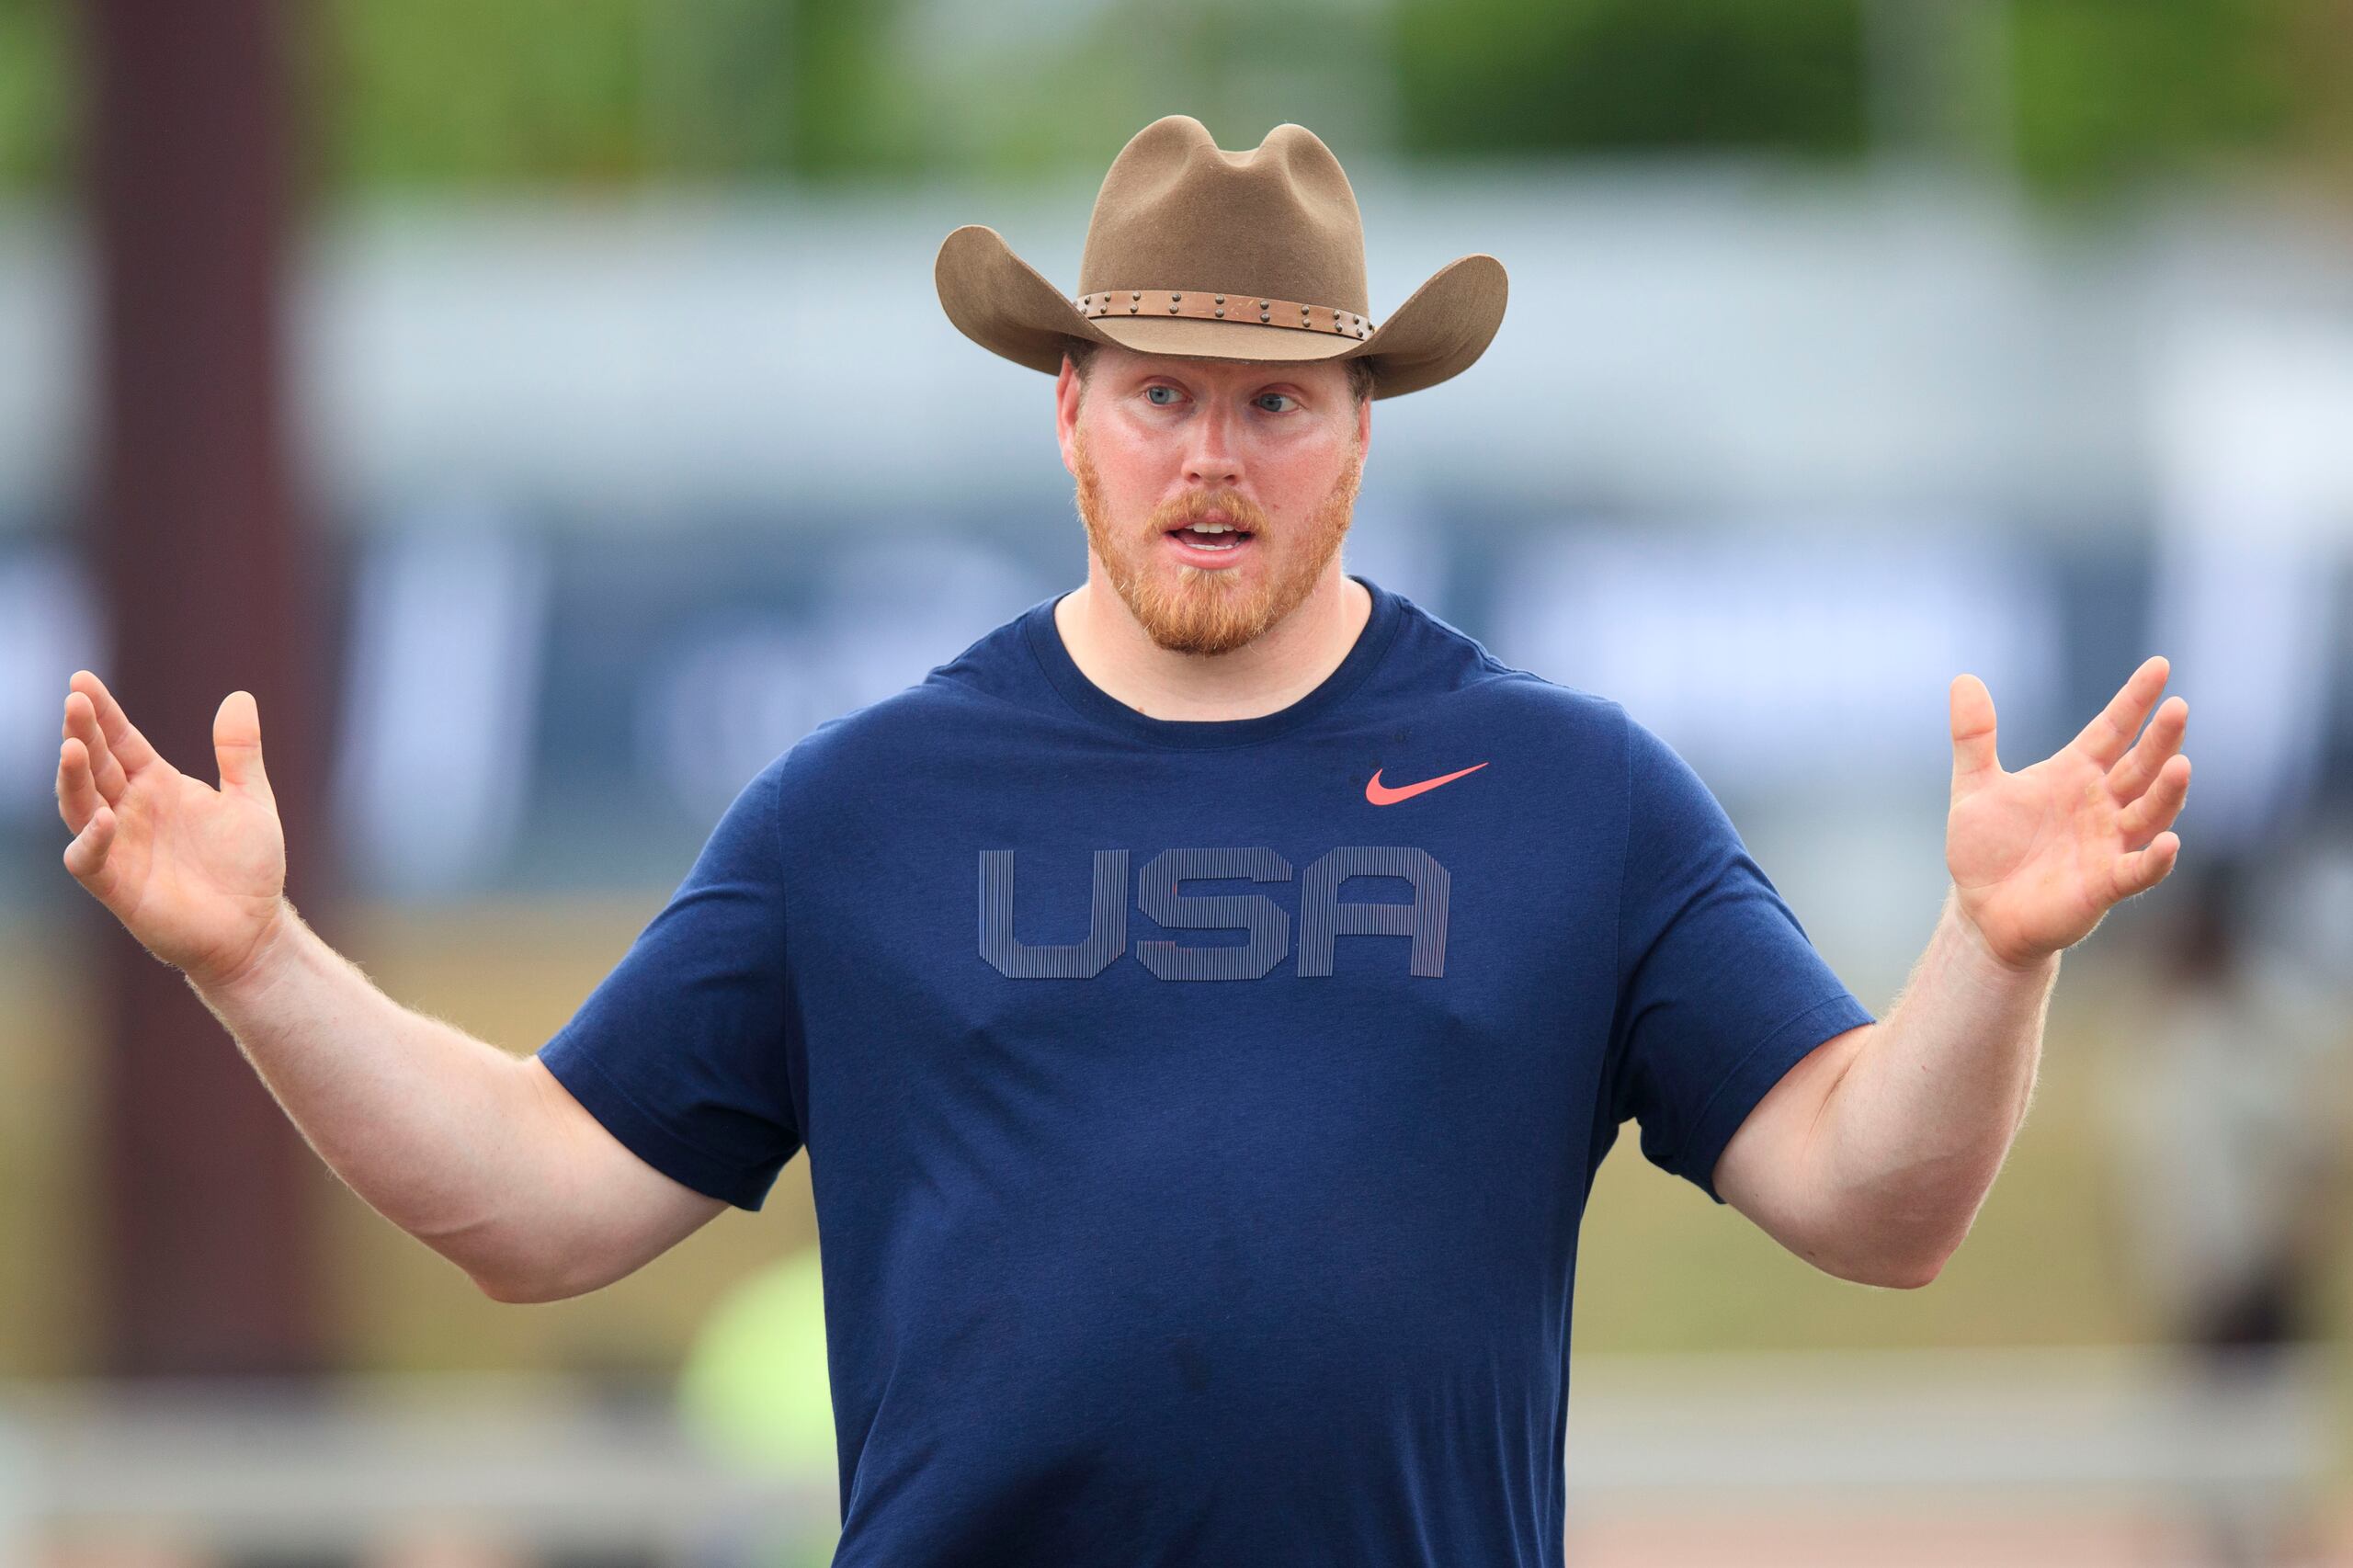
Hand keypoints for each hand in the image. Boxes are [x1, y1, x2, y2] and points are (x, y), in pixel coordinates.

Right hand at [56, 671, 289, 990]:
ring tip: (72, 746)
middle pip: (95, 765)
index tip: (82, 680)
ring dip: (72, 777)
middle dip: (81, 732)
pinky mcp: (116, 885)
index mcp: (158, 785)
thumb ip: (240, 752)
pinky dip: (90, 840)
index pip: (121, 741)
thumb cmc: (247, 867)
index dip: (102, 713)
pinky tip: (103, 819)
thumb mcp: (251, 800)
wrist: (254, 929)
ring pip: (79, 805)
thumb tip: (241, 695)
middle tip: (74, 701)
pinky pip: (88, 859)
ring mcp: (119, 846)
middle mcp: (130, 811)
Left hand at [1945, 656, 2188, 969]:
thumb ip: (1974, 736)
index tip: (2160, 666)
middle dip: (2161, 739)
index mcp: (2075, 773)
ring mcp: (2108, 844)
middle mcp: (2102, 804)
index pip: (2112, 729)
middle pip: (2140, 765)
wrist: (1981, 911)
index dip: (2135, 700)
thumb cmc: (1986, 848)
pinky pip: (2138, 870)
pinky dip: (2156, 859)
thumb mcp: (1974, 786)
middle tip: (2178, 708)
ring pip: (2150, 813)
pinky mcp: (2104, 886)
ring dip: (2167, 792)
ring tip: (2181, 764)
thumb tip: (1964, 679)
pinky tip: (2170, 843)